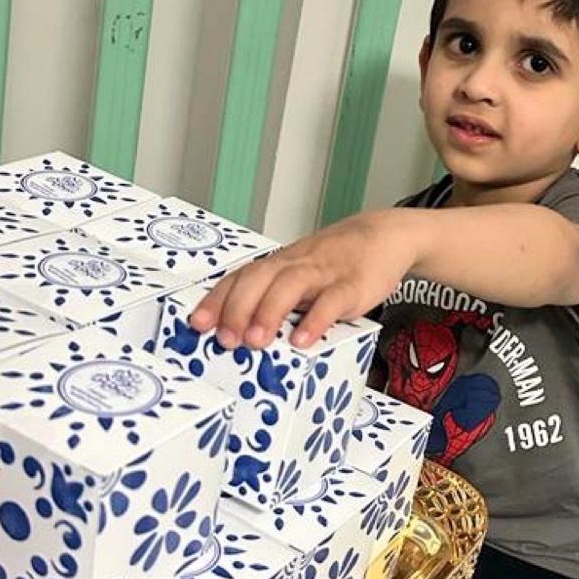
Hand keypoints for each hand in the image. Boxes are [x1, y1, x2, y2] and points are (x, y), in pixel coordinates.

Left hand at [187, 209, 420, 349]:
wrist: (382, 236)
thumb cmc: (334, 261)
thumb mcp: (299, 273)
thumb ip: (274, 297)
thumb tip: (240, 332)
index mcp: (279, 264)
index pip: (241, 277)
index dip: (217, 299)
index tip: (197, 323)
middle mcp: (296, 264)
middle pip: (259, 277)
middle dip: (237, 308)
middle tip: (225, 339)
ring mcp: (324, 273)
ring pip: (291, 285)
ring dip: (269, 312)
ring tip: (256, 342)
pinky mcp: (353, 285)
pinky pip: (332, 300)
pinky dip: (316, 320)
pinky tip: (303, 341)